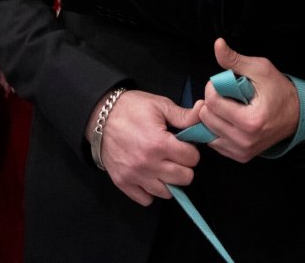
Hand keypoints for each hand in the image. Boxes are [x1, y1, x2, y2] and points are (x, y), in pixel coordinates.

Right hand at [86, 90, 203, 205]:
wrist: (100, 116)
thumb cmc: (132, 109)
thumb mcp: (160, 106)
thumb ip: (184, 115)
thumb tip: (204, 111)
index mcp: (159, 143)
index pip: (192, 159)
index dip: (191, 150)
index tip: (184, 145)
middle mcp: (148, 164)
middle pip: (184, 178)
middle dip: (185, 166)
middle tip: (176, 156)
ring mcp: (135, 176)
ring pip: (167, 192)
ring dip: (169, 180)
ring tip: (164, 166)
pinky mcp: (123, 183)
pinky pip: (145, 199)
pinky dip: (150, 191)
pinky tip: (150, 176)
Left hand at [201, 38, 299, 162]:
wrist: (296, 115)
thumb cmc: (279, 91)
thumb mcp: (260, 69)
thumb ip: (235, 60)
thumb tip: (218, 44)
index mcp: (250, 121)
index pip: (212, 102)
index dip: (213, 87)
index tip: (224, 83)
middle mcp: (245, 140)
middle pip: (207, 117)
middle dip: (212, 101)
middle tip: (228, 95)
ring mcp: (242, 151)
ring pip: (207, 130)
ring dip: (213, 116)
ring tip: (229, 107)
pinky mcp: (240, 156)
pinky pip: (214, 142)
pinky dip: (217, 129)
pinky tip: (229, 119)